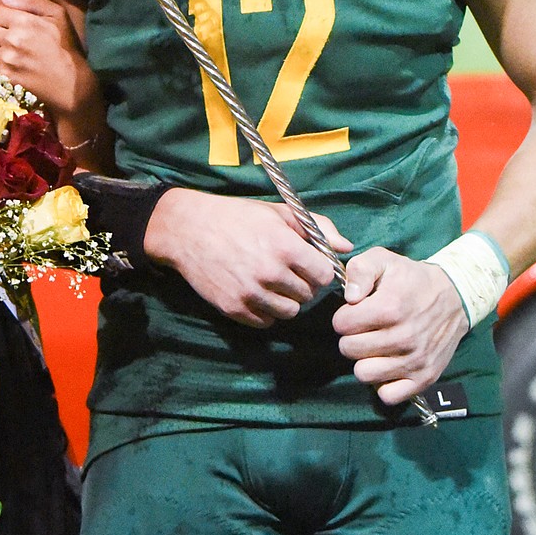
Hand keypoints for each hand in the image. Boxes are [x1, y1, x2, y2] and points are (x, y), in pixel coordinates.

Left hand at [0, 0, 100, 120]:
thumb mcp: (58, 15)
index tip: (9, 22)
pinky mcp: (6, 76)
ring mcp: (7, 59)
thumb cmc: (66, 45)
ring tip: (12, 54)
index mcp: (23, 21)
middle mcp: (11, 39)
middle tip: (10, 39)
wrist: (71, 81)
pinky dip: (0, 67)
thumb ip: (32, 1)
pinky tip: (14, 67)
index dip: (1, 16)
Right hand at [144, 191, 350, 326]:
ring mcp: (251, 294)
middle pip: (307, 295)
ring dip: (286, 300)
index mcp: (285, 247)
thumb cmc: (237, 217)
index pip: (323, 275)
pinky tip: (257, 293)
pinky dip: (266, 311)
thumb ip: (317, 228)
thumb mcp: (278, 213)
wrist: (188, 230)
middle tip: (287, 272)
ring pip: (289, 312)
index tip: (308, 264)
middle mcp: (270, 273)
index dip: (318, 270)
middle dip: (302, 285)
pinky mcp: (234, 308)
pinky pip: (266, 321)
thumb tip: (346, 247)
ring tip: (273, 283)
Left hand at [333, 248, 467, 404]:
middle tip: (365, 329)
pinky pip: (388, 395)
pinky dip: (384, 383)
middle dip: (351, 337)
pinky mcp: (424, 378)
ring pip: (364, 374)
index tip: (356, 312)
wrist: (455, 297)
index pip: (341, 324)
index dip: (344, 316)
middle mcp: (403, 337)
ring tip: (375, 346)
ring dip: (364, 360)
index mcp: (390, 307)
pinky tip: (387, 364)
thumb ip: (360, 270)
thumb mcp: (385, 260)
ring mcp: (414, 361)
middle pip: (349, 350)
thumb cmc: (412, 279)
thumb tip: (349, 297)